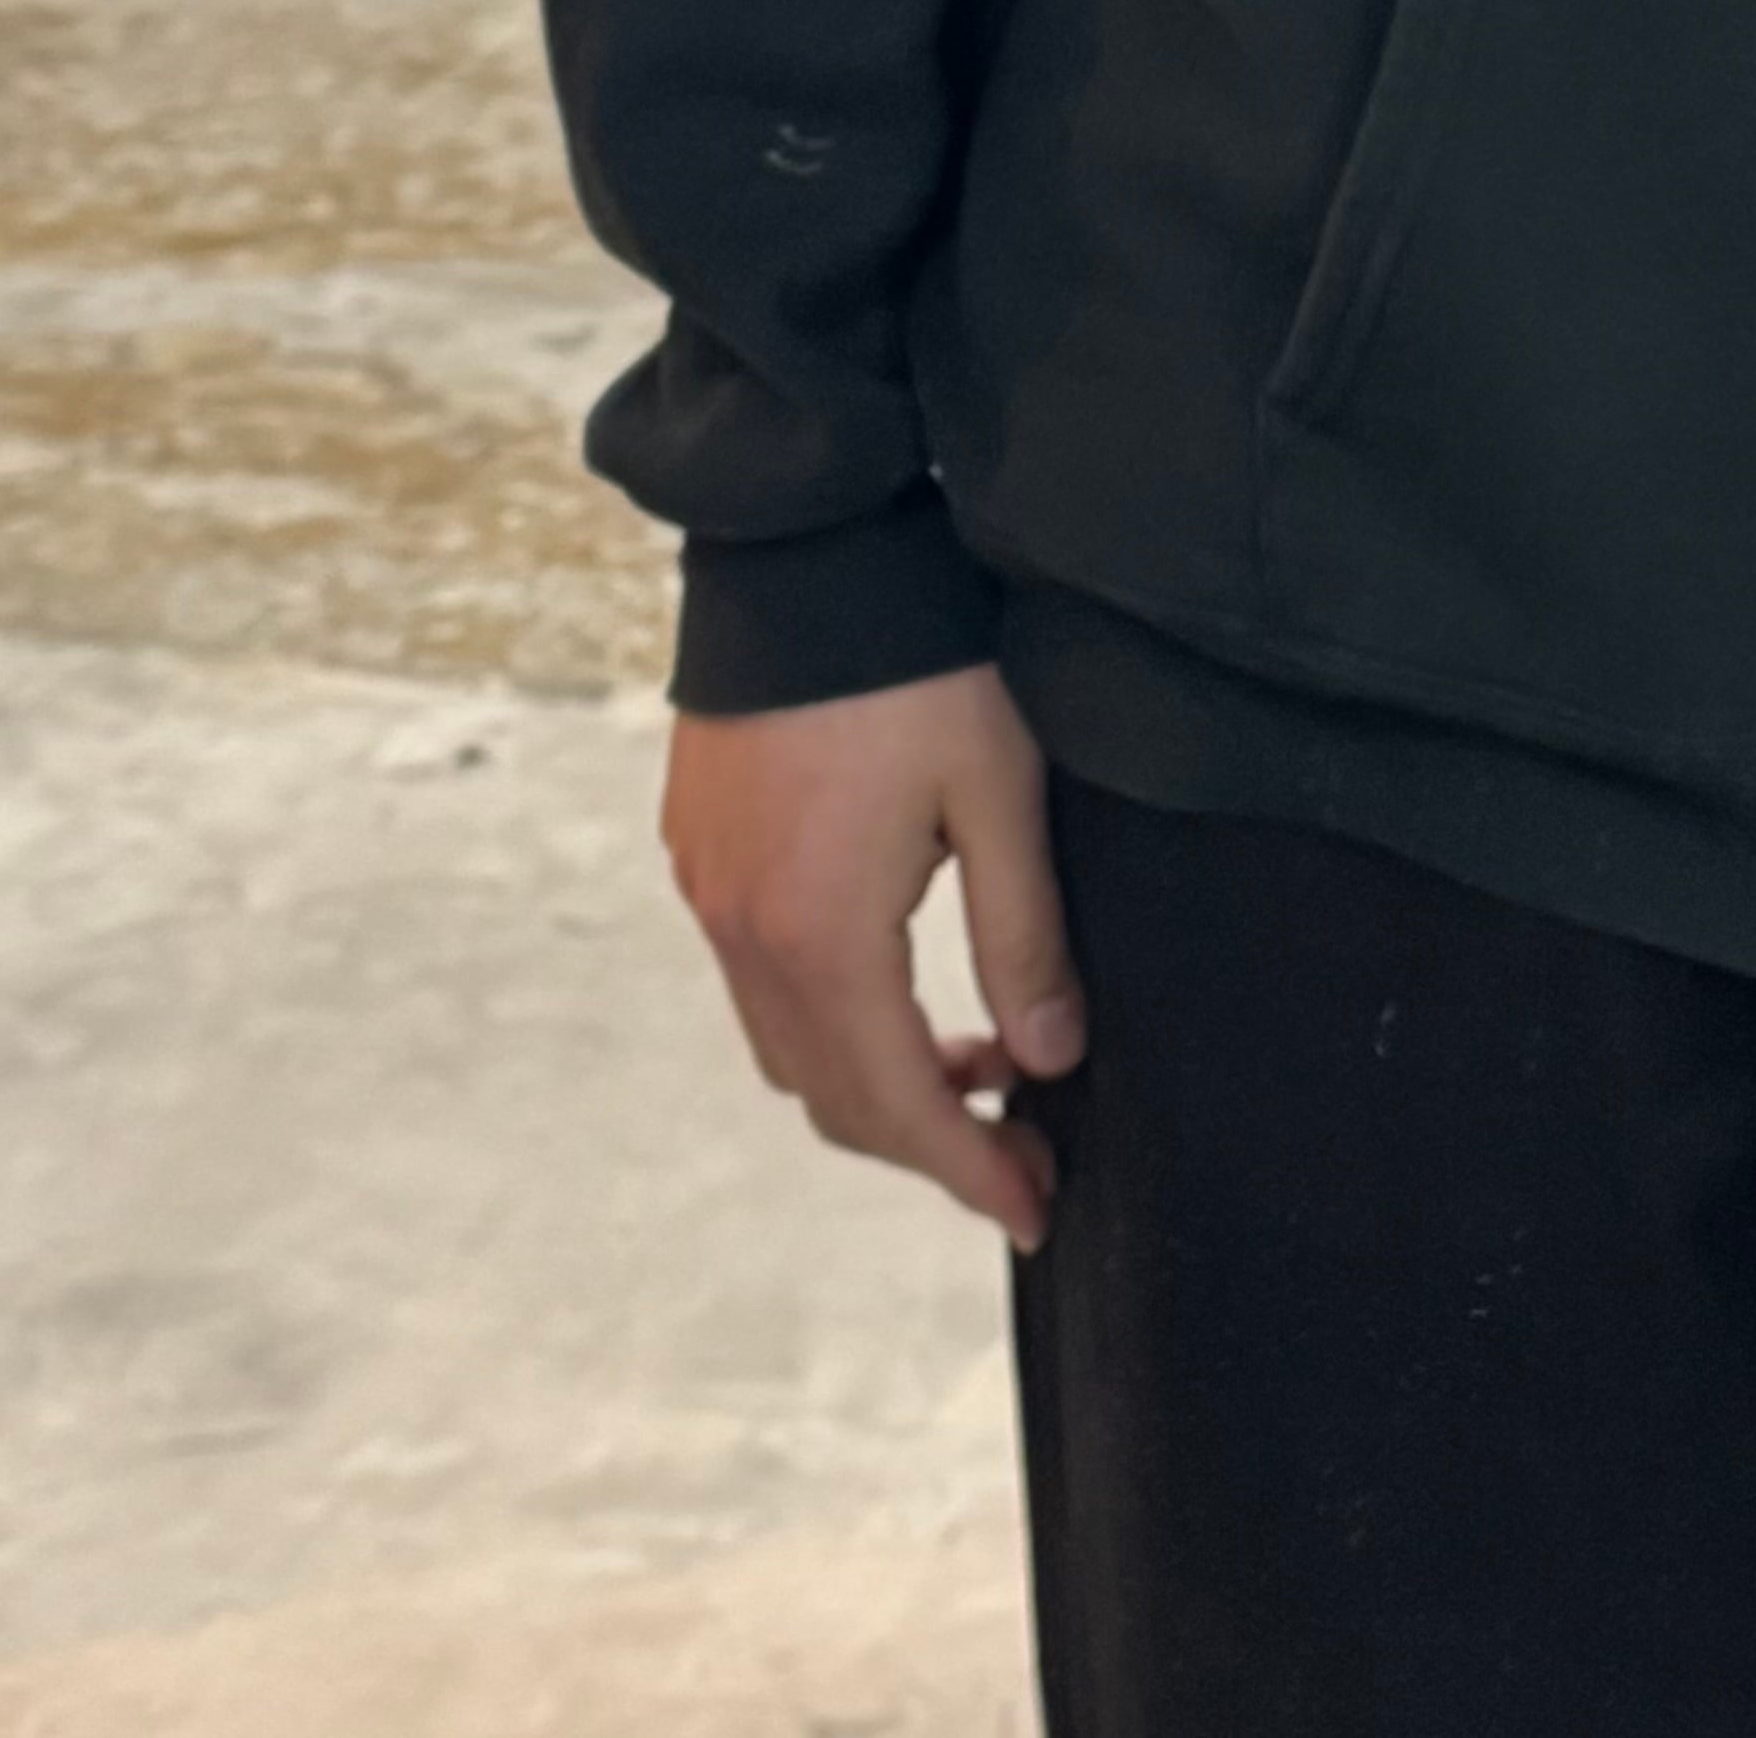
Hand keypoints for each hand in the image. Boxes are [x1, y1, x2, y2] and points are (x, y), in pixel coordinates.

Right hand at [661, 662, 1081, 1253]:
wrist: (804, 545)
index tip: (1039, 1211)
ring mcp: (709, 888)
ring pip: (789, 1041)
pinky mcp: (702, 844)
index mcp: (819, 935)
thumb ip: (1024, 934)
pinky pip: (760, 976)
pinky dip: (834, 1011)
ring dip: (882, 1072)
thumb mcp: (998, 793)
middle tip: (1028, 1145)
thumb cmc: (917, 660)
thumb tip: (1053, 1058)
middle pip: (832, 1095)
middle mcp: (742, 931)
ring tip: (988, 1055)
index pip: (898, 1105)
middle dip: (931, 1139)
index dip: (971, 1172)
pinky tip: (907, 978)